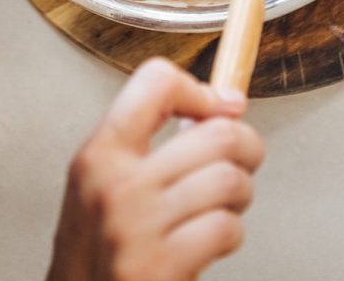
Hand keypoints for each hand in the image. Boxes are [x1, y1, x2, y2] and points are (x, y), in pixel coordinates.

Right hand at [46, 58, 264, 280]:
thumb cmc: (97, 251)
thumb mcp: (104, 182)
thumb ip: (149, 141)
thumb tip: (220, 105)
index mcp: (98, 155)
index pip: (156, 82)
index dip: (199, 91)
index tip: (218, 107)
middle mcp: (114, 186)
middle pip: (217, 133)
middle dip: (246, 146)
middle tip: (242, 159)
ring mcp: (136, 229)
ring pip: (229, 179)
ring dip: (240, 193)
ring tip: (223, 203)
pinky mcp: (157, 270)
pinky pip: (225, 227)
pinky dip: (230, 233)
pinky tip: (211, 240)